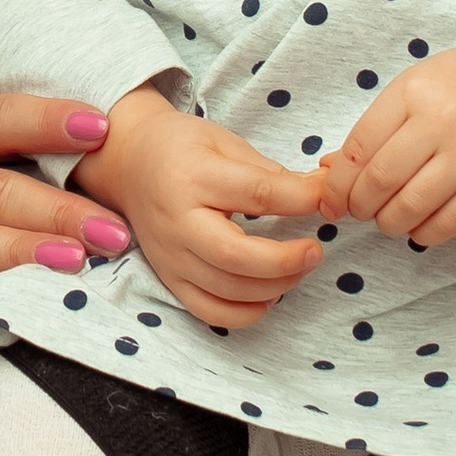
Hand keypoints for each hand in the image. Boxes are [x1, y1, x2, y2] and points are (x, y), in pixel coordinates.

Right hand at [70, 86, 335, 333]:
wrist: (128, 163)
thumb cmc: (182, 148)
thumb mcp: (225, 143)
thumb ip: (270, 173)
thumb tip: (322, 194)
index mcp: (193, 175)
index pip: (257, 193)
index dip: (301, 199)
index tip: (327, 199)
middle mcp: (177, 221)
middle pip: (235, 256)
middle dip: (286, 259)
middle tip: (316, 249)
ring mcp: (170, 256)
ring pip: (226, 290)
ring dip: (275, 285)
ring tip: (298, 266)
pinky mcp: (169, 279)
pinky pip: (209, 312)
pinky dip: (246, 312)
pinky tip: (269, 293)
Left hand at [331, 28, 455, 253]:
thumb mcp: (417, 84)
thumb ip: (376, 126)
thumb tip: (330, 170)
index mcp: (413, 91)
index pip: (359, 148)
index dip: (337, 183)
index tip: (332, 199)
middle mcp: (442, 121)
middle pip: (381, 181)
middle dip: (359, 206)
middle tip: (358, 210)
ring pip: (412, 207)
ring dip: (388, 223)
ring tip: (386, 219)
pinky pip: (449, 222)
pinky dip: (424, 233)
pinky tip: (418, 225)